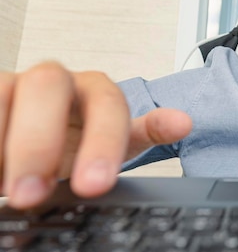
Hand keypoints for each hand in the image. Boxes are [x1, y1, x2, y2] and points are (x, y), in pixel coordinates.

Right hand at [0, 62, 191, 208]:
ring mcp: (12, 85)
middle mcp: (53, 81)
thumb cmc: (75, 141)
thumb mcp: (113, 141)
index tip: (94, 186)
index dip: (103, 142)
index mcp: (94, 91)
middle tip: (32, 194)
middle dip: (39, 142)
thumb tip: (182, 123)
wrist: (30, 140)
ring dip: (5, 142)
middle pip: (48, 86)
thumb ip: (144, 132)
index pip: (108, 103)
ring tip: (7, 187)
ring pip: (4, 92)